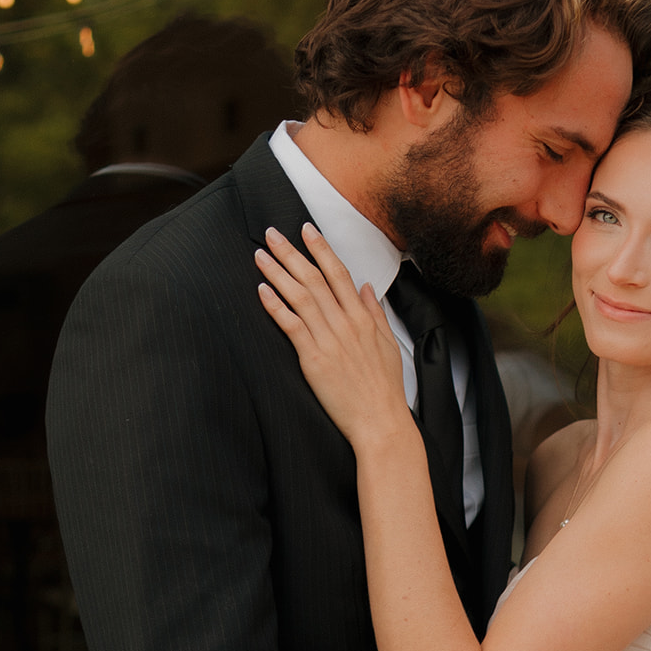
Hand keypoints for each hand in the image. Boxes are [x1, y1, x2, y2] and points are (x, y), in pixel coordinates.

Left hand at [256, 224, 409, 448]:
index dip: (321, 249)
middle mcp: (345, 324)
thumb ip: (375, 313)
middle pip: (314, 278)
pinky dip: (275, 306)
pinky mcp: (313, 359)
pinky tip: (262, 290)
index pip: (338, 273)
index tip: (306, 230)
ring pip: (300, 296)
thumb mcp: (389, 344)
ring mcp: (329, 340)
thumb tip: (367, 288)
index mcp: (362, 318)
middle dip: (291, 253)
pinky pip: (291, 326)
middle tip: (272, 234)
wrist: (380, 420)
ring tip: (261, 255)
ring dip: (278, 273)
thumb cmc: (384, 387)